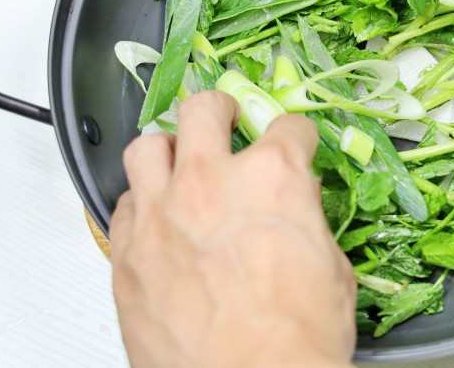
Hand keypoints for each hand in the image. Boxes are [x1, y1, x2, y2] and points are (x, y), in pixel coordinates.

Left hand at [110, 91, 355, 367]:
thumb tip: (298, 209)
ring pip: (147, 147)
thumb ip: (307, 223)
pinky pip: (122, 204)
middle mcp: (210, 183)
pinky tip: (154, 215)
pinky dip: (140, 202)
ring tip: (179, 159)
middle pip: (204, 110)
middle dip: (220, 109)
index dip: (295, 136)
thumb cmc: (294, 344)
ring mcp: (161, 215)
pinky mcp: (127, 254)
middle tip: (226, 119)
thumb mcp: (332, 272)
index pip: (287, 128)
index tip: (292, 143)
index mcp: (272, 179)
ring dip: (168, 148)